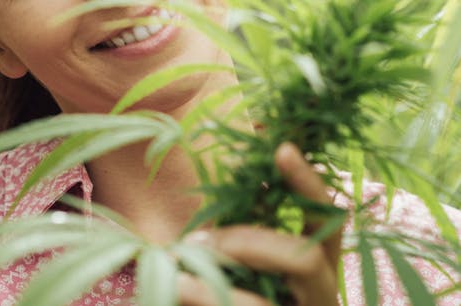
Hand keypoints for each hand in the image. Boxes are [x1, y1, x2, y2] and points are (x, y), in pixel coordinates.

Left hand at [178, 142, 340, 305]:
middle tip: (198, 241)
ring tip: (178, 276)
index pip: (325, 213)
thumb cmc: (244, 281)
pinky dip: (208, 298)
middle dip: (249, 243)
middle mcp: (322, 285)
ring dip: (219, 284)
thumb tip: (230, 172)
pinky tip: (180, 288)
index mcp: (318, 253)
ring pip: (268, 301)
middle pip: (305, 257)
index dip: (308, 182)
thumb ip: (241, 222)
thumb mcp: (244, 248)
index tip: (282, 149)